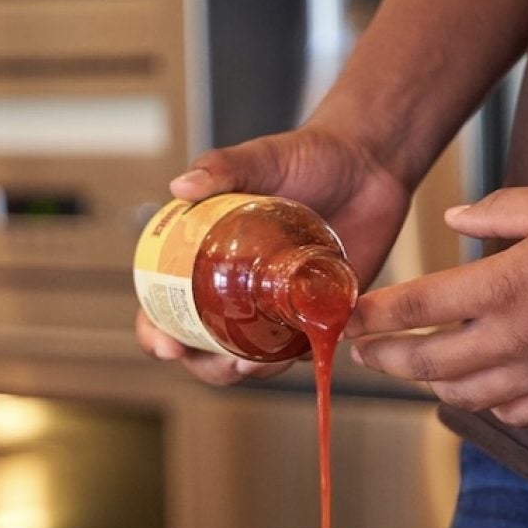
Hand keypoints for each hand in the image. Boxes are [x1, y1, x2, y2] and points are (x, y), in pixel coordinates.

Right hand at [135, 125, 411, 382]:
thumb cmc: (310, 156)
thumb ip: (222, 168)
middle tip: (219, 362)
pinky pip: (301, 348)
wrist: (370, 161)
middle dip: (203, 365)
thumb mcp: (261, 158)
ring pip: (250, 356)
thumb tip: (180, 187)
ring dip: (243, 371)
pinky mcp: (319, 311)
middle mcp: (239, 285)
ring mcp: (279, 303)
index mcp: (209, 254)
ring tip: (248, 365)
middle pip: (205, 343)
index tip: (166, 346)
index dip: (157, 331)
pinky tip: (293, 358)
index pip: (168, 304)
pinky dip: (293, 360)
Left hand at [345, 178, 527, 425]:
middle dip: (388, 359)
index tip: (350, 319)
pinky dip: (492, 407)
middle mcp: (520, 336)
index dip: (376, 316)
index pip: (419, 307)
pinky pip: (522, 413)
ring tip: (414, 373)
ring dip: (432, 386)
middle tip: (364, 354)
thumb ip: (497, 211)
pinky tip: (483, 395)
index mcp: (508, 284)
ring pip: (470, 395)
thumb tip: (453, 221)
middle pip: (431, 362)